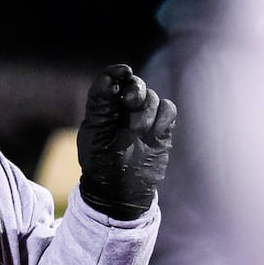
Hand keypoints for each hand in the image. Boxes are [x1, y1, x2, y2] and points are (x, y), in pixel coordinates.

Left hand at [76, 63, 176, 219]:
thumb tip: (109, 76)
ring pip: (153, 98)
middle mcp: (125, 110)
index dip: (118, 73)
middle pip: (136, 84)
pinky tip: (155, 131)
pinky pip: (169, 111)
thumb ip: (100, 104)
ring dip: (147, 110)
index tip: (124, 72)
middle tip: (131, 102)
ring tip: (138, 130)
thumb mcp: (95, 133)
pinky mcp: (161, 130)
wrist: (120, 192)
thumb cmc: (101, 163)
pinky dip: (164, 117)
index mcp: (105, 108)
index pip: (113, 80)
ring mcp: (145, 119)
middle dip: (136, 89)